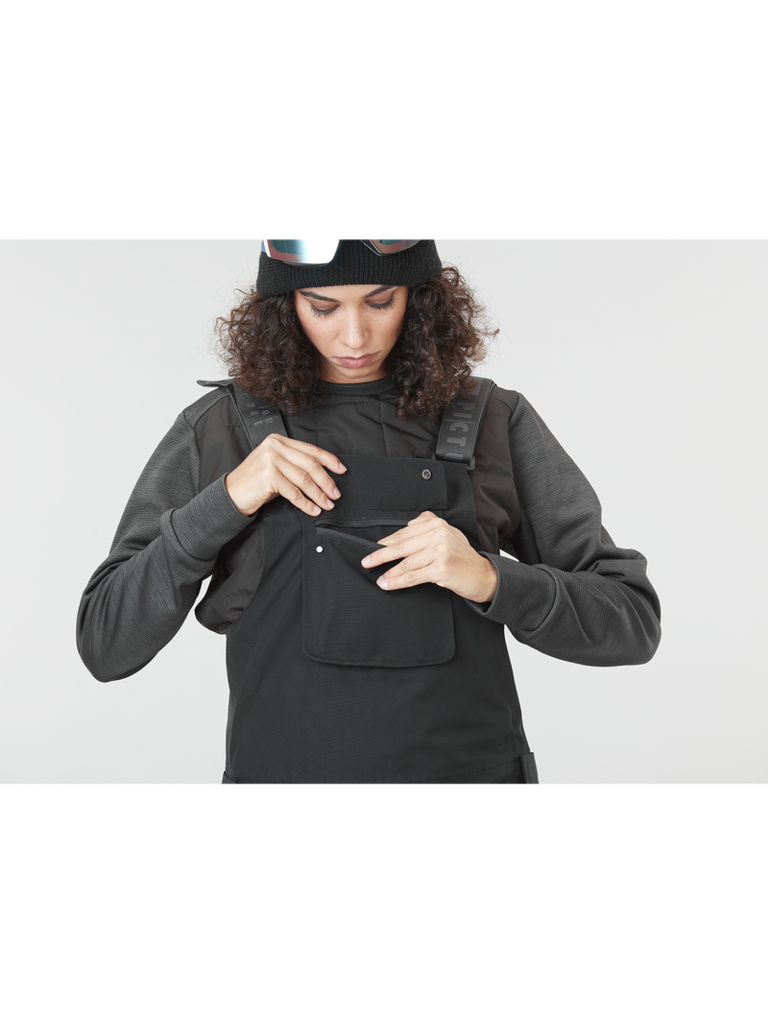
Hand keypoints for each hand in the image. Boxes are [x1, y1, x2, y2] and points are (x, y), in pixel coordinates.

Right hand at [225, 434, 346, 517]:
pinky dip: (305, 503)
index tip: (342, 470)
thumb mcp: (276, 465)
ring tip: (327, 504)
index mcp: (278, 440)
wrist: (232, 493)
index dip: (329, 460)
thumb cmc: (255, 481)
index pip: (310, 449)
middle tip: (335, 494)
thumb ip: (296, 463)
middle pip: (310, 464)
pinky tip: (312, 509)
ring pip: (304, 479)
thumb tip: (324, 475)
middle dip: (326, 481)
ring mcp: (270, 460)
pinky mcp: (268, 476)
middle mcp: (275, 447)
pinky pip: (294, 492)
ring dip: (318, 494)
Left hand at [361, 511, 497, 603]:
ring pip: (406, 563)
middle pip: (402, 546)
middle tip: (366, 561)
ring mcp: (440, 551)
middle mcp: (438, 535)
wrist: (483, 575)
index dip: (386, 542)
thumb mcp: (450, 533)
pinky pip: (413, 576)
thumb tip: (408, 523)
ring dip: (388, 571)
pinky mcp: (441, 568)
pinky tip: (388, 583)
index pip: (404, 534)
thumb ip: (429, 523)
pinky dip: (397, 581)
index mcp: (436, 525)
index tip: (373, 549)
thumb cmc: (463, 557)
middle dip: (380, 554)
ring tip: (377, 577)